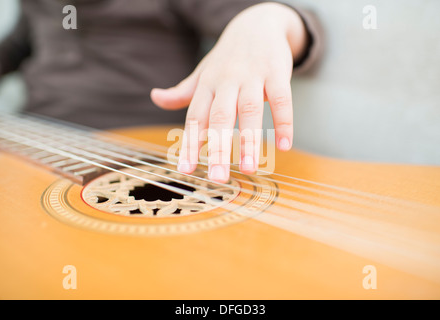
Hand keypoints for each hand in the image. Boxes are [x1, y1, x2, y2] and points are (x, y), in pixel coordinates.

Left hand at [151, 3, 306, 182]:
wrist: (257, 22)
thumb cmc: (227, 57)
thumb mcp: (203, 72)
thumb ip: (183, 91)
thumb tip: (155, 98)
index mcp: (207, 85)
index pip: (195, 118)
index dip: (189, 144)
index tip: (186, 170)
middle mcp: (227, 81)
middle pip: (220, 118)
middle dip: (217, 148)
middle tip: (218, 178)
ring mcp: (253, 76)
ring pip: (250, 111)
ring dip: (249, 141)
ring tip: (248, 168)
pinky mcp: (277, 72)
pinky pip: (282, 99)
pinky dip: (284, 122)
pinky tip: (284, 146)